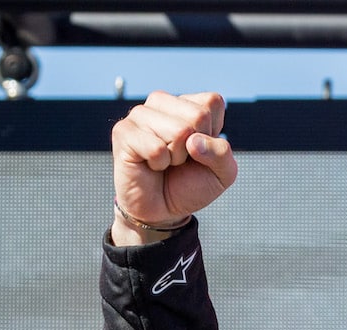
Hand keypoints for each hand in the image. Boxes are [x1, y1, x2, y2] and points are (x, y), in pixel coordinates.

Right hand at [110, 91, 237, 246]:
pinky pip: (156, 147)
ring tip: (165, 161)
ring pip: (178, 131)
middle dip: (195, 148)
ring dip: (176, 157)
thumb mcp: (222, 174)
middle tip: (179, 159)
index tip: (198, 150)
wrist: (161, 211)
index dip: (212, 135)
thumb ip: (222, 153)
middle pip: (198, 116)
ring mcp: (140, 114)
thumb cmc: (189, 185)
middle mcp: (162, 102)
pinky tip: (150, 164)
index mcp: (187, 103)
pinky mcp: (124, 131)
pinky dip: (159, 163)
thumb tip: (193, 141)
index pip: (212, 103)